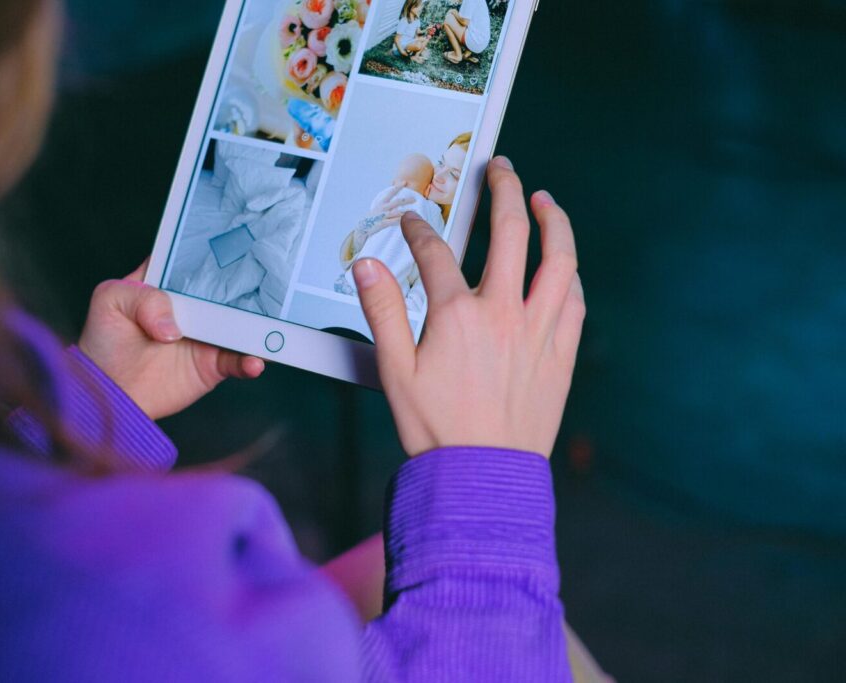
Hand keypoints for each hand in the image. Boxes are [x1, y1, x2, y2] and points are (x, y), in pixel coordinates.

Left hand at [78, 261, 264, 420]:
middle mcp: (194, 305)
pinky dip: (251, 361)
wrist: (109, 393)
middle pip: (230, 289)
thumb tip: (174, 326)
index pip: (197, 258)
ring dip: (260, 323)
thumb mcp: (110, 302)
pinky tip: (254, 361)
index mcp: (170, 282)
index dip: (217, 247)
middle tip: (276, 276)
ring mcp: (207, 334)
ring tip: (273, 324)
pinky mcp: (213, 364)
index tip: (242, 236)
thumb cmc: (103, 341)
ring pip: (243, 324)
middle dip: (252, 282)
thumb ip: (141, 299)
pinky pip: (239, 361)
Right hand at [353, 157, 584, 457]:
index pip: (436, 253)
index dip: (419, 230)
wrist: (482, 477)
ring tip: (544, 199)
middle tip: (501, 168)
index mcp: (458, 315)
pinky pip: (573, 301)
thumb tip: (366, 265)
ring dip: (552, 222)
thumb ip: (381, 311)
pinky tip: (563, 264)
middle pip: (510, 233)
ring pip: (557, 259)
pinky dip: (569, 274)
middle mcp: (504, 314)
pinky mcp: (561, 354)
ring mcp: (539, 332)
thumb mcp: (394, 370)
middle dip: (503, 191)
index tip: (410, 219)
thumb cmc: (435, 428)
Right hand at [353, 184, 414, 245]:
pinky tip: (406, 220)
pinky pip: (393, 221)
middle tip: (415, 199)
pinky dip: (400, 220)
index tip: (405, 182)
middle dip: (406, 200)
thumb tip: (397, 204)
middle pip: (396, 202)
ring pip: (396, 212)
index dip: (398, 187)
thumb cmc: (372, 218)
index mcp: (382, 203)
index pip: (390, 193)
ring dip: (405, 211)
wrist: (361, 227)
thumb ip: (387, 206)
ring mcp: (383, 216)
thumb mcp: (378, 209)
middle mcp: (383, 208)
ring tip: (414, 211)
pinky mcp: (382, 224)